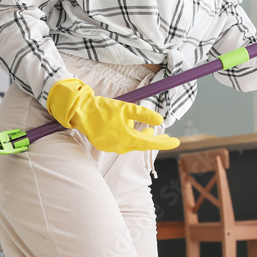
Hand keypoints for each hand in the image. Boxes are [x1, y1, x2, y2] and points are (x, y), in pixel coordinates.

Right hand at [47, 78, 179, 153]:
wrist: (79, 112)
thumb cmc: (103, 109)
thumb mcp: (126, 108)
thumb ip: (144, 115)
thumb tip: (160, 121)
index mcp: (127, 139)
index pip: (150, 143)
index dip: (165, 143)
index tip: (176, 142)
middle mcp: (120, 147)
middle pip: (142, 145)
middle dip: (155, 140)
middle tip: (167, 137)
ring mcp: (112, 148)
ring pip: (132, 143)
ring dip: (142, 137)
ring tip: (149, 130)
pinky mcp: (105, 145)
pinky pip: (123, 143)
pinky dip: (130, 137)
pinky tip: (131, 129)